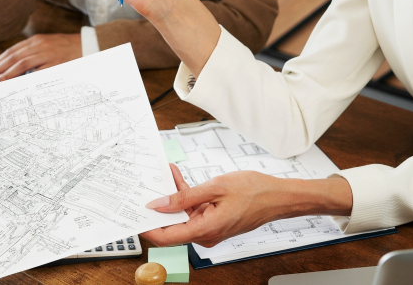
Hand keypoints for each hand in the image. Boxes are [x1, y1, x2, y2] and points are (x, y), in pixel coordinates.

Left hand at [0, 34, 80, 82]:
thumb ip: (34, 53)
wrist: (90, 44)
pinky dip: (25, 78)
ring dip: (6, 74)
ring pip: (21, 64)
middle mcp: (39, 45)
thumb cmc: (70, 47)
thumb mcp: (49, 45)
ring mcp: (47, 54)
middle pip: (13, 57)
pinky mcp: (56, 63)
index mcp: (36, 40)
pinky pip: (37, 72)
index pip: (12, 51)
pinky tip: (17, 85)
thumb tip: (17, 66)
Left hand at [141, 164, 288, 247]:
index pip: (166, 237)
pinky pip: (193, 211)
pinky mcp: (214, 221)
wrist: (278, 197)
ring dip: (172, 197)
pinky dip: (186, 196)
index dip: (147, 227)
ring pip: (182, 216)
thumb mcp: (214, 187)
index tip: (135, 214)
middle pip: (172, 226)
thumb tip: (159, 205)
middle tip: (146, 186)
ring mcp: (210, 229)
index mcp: (205, 229)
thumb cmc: (254, 191)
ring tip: (165, 174)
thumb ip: (184, 197)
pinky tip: (177, 178)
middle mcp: (206, 234)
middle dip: (158, 205)